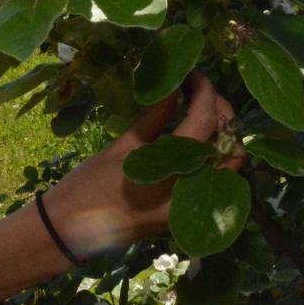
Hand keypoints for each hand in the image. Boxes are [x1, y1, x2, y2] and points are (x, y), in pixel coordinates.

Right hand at [43, 71, 244, 256]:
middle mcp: (191, 190)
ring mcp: (192, 207)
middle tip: (198, 94)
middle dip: (221, 112)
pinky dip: (215, 159)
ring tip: (200, 116)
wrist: (71, 230)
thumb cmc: (89, 185)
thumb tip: (174, 87)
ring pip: (232, 167)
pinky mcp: (187, 215)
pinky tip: (196, 143)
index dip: (205, 90)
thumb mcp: (122, 146)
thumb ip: (155, 117)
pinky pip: (217, 183)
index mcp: (171, 168)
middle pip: (230, 144)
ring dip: (224, 137)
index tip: (194, 74)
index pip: (205, 119)